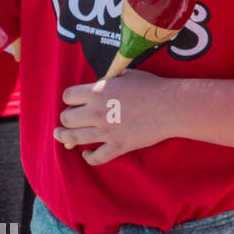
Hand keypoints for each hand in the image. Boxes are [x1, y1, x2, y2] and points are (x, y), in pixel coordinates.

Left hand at [54, 70, 170, 164]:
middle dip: (67, 118)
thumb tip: (99, 86)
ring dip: (64, 137)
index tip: (74, 102)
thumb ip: (107, 82)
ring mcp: (106, 132)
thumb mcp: (126, 75)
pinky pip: (95, 157)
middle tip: (71, 119)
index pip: (68, 96)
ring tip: (62, 135)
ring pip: (73, 138)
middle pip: (66, 119)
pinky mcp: (117, 146)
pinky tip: (87, 153)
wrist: (171, 106)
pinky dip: (88, 157)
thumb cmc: (152, 87)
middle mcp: (96, 112)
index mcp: (97, 92)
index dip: (70, 99)